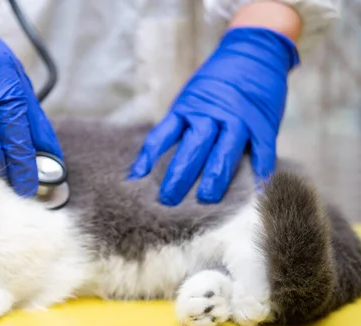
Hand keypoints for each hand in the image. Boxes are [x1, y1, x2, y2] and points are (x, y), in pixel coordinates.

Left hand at [127, 27, 299, 204]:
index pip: (162, 135)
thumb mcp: (191, 97)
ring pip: (224, 149)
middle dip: (179, 175)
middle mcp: (210, 113)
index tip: (136, 180)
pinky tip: (255, 186)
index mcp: (187, 108)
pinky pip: (261, 148)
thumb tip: (153, 160)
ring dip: (215, 176)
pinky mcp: (263, 122)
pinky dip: (259, 167)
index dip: (148, 158)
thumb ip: (179, 126)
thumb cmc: (217, 82)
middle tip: (168, 200)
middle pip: (192, 147)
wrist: (254, 49)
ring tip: (206, 198)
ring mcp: (238, 117)